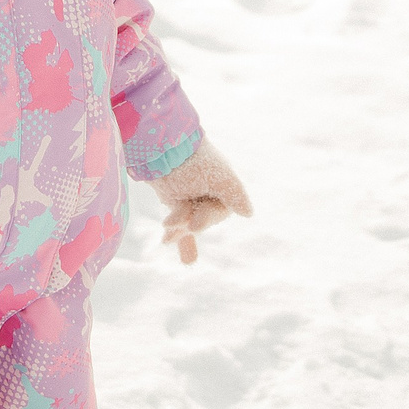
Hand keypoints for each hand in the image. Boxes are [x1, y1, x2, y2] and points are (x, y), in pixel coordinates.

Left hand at [151, 141, 252, 264]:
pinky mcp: (175, 200)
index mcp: (223, 187)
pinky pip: (182, 227)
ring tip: (167, 235)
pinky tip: (188, 261)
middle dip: (188, 224)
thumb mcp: (217, 176)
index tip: (194, 222)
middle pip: (203, 220)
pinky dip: (184, 243)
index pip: (219, 213)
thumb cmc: (192, 159)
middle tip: (174, 221)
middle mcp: (209, 194)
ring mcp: (191, 198)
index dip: (206, 219)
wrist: (159, 147)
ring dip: (180, 232)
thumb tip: (249, 213)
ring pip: (190, 225)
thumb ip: (234, 194)